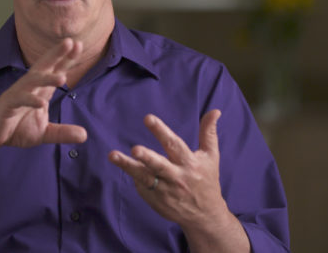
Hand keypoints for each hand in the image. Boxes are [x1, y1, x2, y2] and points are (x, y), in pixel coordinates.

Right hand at [0, 38, 87, 153]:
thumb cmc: (15, 129)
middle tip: (70, 42)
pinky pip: (19, 100)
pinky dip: (30, 100)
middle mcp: (28, 88)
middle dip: (56, 55)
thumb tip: (84, 136)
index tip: (79, 45)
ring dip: (46, 78)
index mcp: (39, 91)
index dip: (66, 59)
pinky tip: (42, 103)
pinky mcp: (7, 105)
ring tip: (62, 78)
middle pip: (43, 67)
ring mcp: (17, 95)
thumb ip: (62, 132)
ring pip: (32, 82)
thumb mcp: (43, 133)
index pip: (54, 71)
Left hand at [108, 110, 229, 229]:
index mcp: (190, 163)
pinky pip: (142, 187)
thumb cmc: (206, 180)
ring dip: (128, 167)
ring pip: (145, 177)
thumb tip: (215, 111)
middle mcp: (177, 177)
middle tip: (134, 149)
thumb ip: (208, 133)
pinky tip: (126, 167)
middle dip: (146, 157)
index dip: (161, 131)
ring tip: (112, 156)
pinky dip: (135, 177)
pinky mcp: (156, 201)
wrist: (206, 215)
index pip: (174, 145)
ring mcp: (166, 191)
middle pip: (159, 165)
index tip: (148, 118)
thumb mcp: (211, 157)